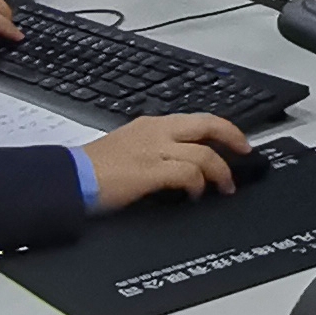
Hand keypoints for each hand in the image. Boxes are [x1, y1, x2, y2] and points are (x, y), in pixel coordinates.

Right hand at [81, 114, 254, 210]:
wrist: (70, 178)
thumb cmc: (94, 169)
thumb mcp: (129, 149)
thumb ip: (155, 150)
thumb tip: (180, 165)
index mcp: (151, 125)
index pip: (196, 119)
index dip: (222, 129)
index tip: (236, 141)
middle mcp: (156, 131)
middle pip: (208, 124)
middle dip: (233, 138)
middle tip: (245, 154)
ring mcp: (153, 150)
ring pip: (203, 153)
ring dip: (219, 172)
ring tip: (223, 187)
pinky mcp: (149, 170)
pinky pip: (187, 173)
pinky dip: (198, 184)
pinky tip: (196, 195)